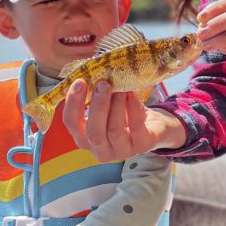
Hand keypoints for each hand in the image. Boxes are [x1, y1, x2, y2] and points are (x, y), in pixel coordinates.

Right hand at [62, 82, 186, 162]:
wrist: (153, 125)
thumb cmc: (124, 113)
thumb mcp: (107, 105)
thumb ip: (96, 95)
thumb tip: (92, 72)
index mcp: (85, 138)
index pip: (71, 124)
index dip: (72, 103)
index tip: (80, 82)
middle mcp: (100, 150)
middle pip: (93, 133)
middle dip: (97, 106)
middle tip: (103, 84)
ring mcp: (122, 152)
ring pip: (114, 130)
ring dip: (116, 105)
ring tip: (121, 88)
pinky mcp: (142, 146)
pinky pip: (136, 128)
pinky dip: (133, 108)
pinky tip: (132, 94)